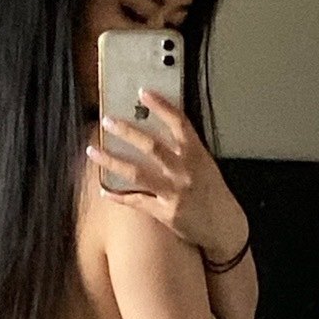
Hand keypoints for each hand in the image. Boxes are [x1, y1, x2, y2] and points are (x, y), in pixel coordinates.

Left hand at [89, 89, 249, 262]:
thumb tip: (159, 132)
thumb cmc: (213, 194)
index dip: (161, 106)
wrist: (225, 226)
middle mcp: (185, 170)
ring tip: (93, 152)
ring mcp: (175, 191)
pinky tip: (104, 190)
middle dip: (127, 131)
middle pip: (152, 146)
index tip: (143, 93)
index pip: (179, 123)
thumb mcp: (205, 165)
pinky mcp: (166, 212)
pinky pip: (136, 201)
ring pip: (138, 173)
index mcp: (197, 154)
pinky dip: (118, 196)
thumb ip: (184, 150)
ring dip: (112, 161)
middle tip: (107, 120)